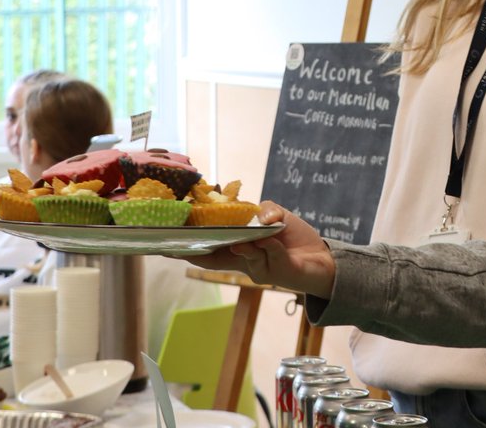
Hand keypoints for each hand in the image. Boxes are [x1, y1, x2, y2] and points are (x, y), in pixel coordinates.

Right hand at [187, 201, 336, 298]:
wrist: (322, 259)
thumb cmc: (293, 238)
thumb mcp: (275, 216)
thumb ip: (262, 211)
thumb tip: (259, 218)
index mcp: (237, 248)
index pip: (206, 248)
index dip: (185, 247)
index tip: (163, 243)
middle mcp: (243, 262)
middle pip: (212, 260)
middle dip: (195, 253)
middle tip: (177, 248)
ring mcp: (258, 269)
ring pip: (243, 254)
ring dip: (245, 243)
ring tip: (245, 239)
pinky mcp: (277, 272)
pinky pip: (269, 255)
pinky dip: (271, 244)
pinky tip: (275, 238)